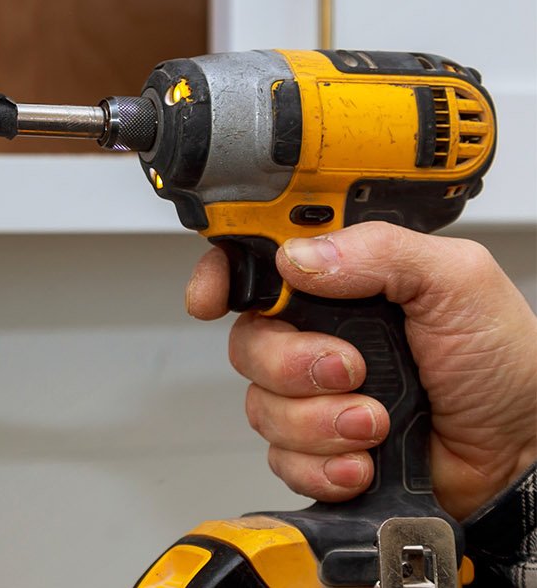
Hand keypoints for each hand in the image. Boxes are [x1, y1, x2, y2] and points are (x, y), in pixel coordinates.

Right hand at [186, 221, 536, 518]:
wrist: (524, 457)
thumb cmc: (506, 369)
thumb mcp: (457, 282)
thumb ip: (380, 251)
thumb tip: (300, 258)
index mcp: (347, 282)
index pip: (260, 265)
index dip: (222, 276)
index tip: (212, 297)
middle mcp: (323, 335)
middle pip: (249, 341)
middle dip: (293, 365)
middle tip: (348, 369)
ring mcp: (318, 396)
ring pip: (262, 405)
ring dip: (319, 421)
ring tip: (375, 421)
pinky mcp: (321, 449)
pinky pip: (282, 458)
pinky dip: (323, 464)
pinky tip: (364, 460)